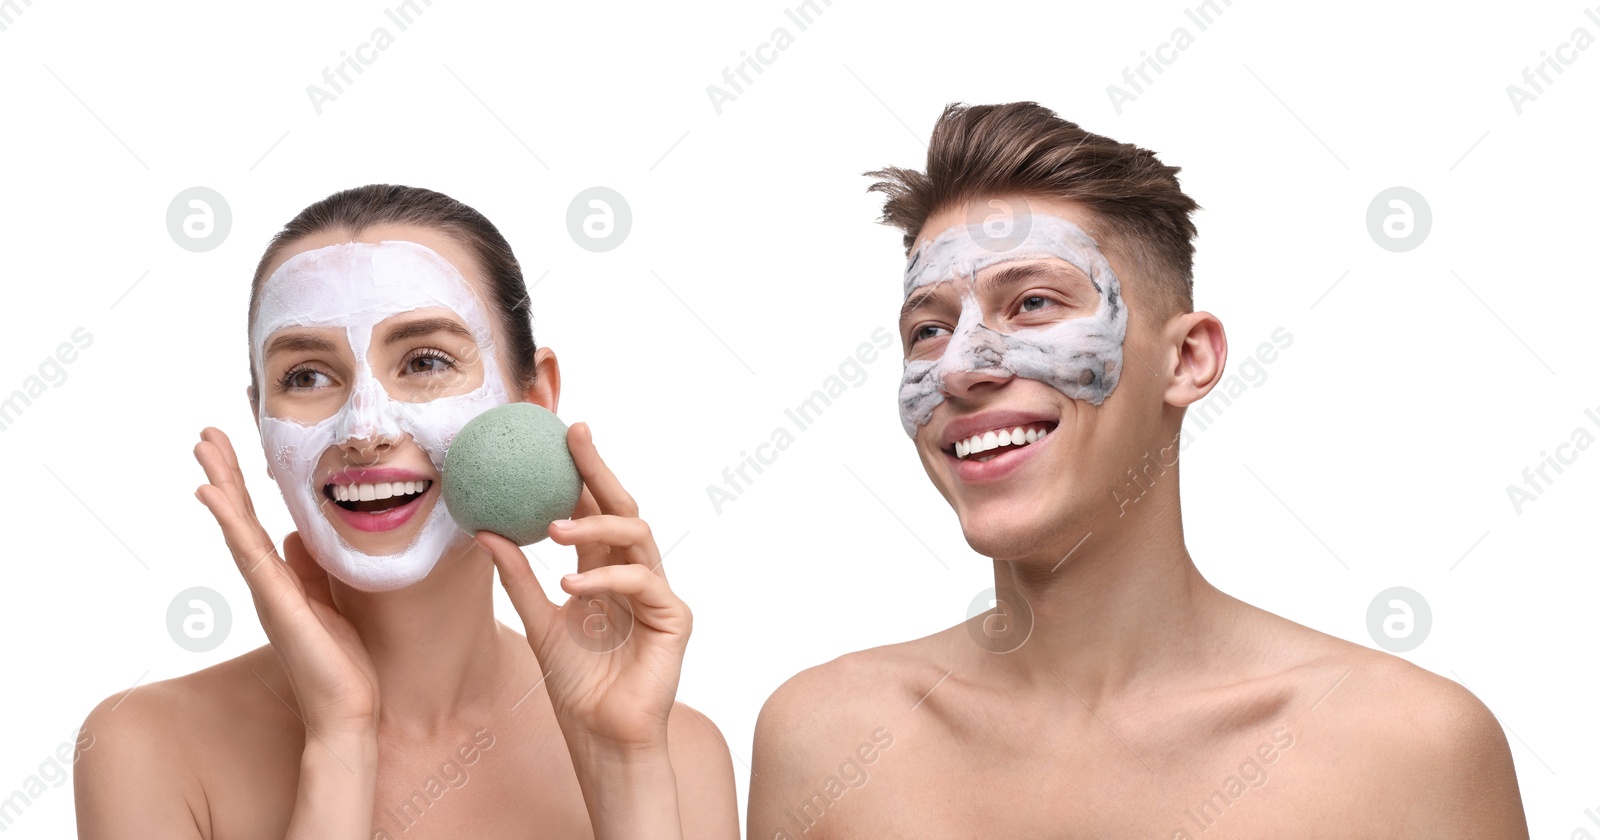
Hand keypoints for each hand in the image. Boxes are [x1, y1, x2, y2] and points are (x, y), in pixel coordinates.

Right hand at [192, 427, 379, 739]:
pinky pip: (248, 553)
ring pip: (237, 526)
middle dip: (224, 473)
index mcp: (281, 580)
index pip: (257, 521)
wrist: (347, 710)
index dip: (242, 484)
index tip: (232, 445)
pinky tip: (211, 493)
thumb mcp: (331, 602)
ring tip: (203, 446)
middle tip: (206, 433)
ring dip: (220, 484)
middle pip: (239, 517)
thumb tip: (297, 535)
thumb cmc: (343, 662)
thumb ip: (311, 570)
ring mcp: (267, 591)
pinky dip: (229, 521)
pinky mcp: (275, 601)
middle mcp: (267, 582)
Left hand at [478, 422, 690, 752]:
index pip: (594, 509)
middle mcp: (634, 573)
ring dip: (595, 526)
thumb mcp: (538, 620)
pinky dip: (606, 580)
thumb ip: (518, 577)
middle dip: (599, 468)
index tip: (558, 433)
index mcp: (604, 570)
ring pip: (637, 536)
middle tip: (574, 437)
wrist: (602, 736)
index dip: (580, 471)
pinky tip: (572, 586)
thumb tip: (484, 531)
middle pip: (622, 507)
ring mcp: (657, 593)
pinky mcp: (674, 617)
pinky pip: (641, 583)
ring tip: (553, 529)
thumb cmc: (577, 685)